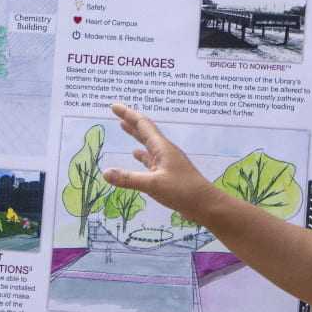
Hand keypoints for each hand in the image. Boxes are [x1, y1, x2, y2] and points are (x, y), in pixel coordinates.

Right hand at [101, 103, 219, 221]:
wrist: (206, 204)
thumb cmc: (183, 191)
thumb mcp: (153, 184)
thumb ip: (128, 178)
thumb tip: (104, 172)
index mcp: (162, 148)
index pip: (142, 125)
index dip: (128, 114)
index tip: (114, 106)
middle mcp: (165, 151)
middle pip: (145, 131)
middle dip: (131, 121)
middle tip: (117, 113)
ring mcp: (168, 162)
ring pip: (148, 144)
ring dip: (136, 136)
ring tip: (124, 128)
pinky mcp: (169, 174)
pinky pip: (152, 159)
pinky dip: (142, 155)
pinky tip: (137, 156)